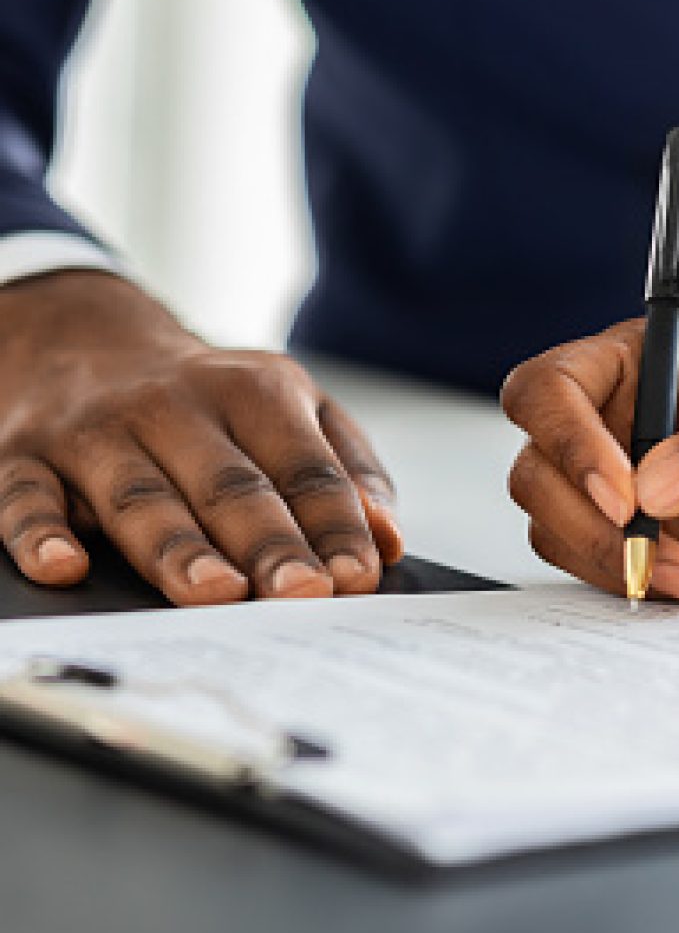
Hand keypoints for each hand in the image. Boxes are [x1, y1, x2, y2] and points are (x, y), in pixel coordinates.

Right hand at [0, 272, 401, 604]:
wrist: (84, 338)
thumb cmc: (206, 397)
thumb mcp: (290, 405)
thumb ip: (346, 466)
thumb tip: (388, 536)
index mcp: (254, 392)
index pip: (304, 468)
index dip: (334, 523)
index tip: (358, 575)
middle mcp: (176, 406)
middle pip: (230, 486)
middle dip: (269, 543)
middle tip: (300, 594)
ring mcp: (100, 431)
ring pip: (143, 498)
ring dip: (180, 548)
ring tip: (215, 593)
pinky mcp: (26, 454)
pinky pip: (27, 495)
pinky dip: (41, 533)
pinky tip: (66, 567)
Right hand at [502, 320, 678, 603]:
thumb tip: (654, 486)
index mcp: (639, 363)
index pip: (549, 389)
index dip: (567, 442)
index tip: (626, 500)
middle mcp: (609, 419)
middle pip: (538, 472)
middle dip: (601, 529)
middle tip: (674, 559)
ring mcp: (610, 482)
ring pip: (559, 529)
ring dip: (636, 565)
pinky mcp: (623, 535)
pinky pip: (597, 567)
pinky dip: (652, 584)